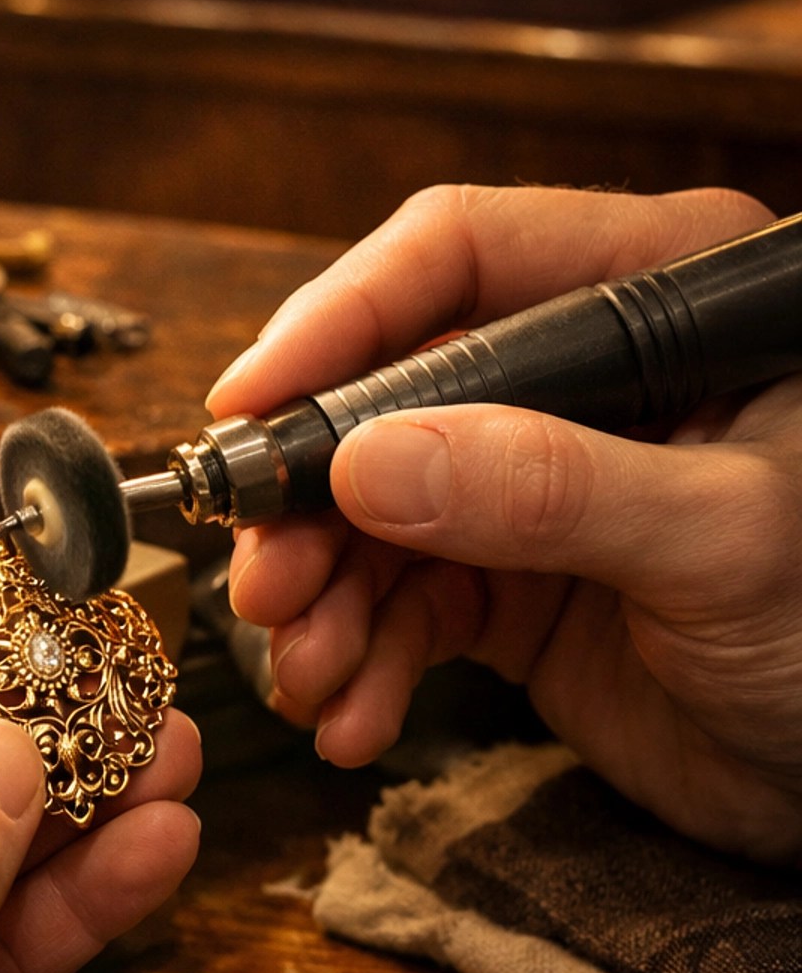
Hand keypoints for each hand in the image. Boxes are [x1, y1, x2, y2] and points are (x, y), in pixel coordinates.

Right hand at [210, 182, 801, 863]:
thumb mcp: (720, 543)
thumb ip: (552, 490)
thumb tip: (368, 461)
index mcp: (660, 292)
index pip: (463, 254)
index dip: (343, 315)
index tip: (252, 401)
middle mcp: (585, 369)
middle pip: (389, 387)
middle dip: (314, 494)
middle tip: (264, 579)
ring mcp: (540, 473)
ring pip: (376, 503)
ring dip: (326, 594)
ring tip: (308, 674)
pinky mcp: (514, 576)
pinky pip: (403, 597)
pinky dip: (365, 658)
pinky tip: (355, 719)